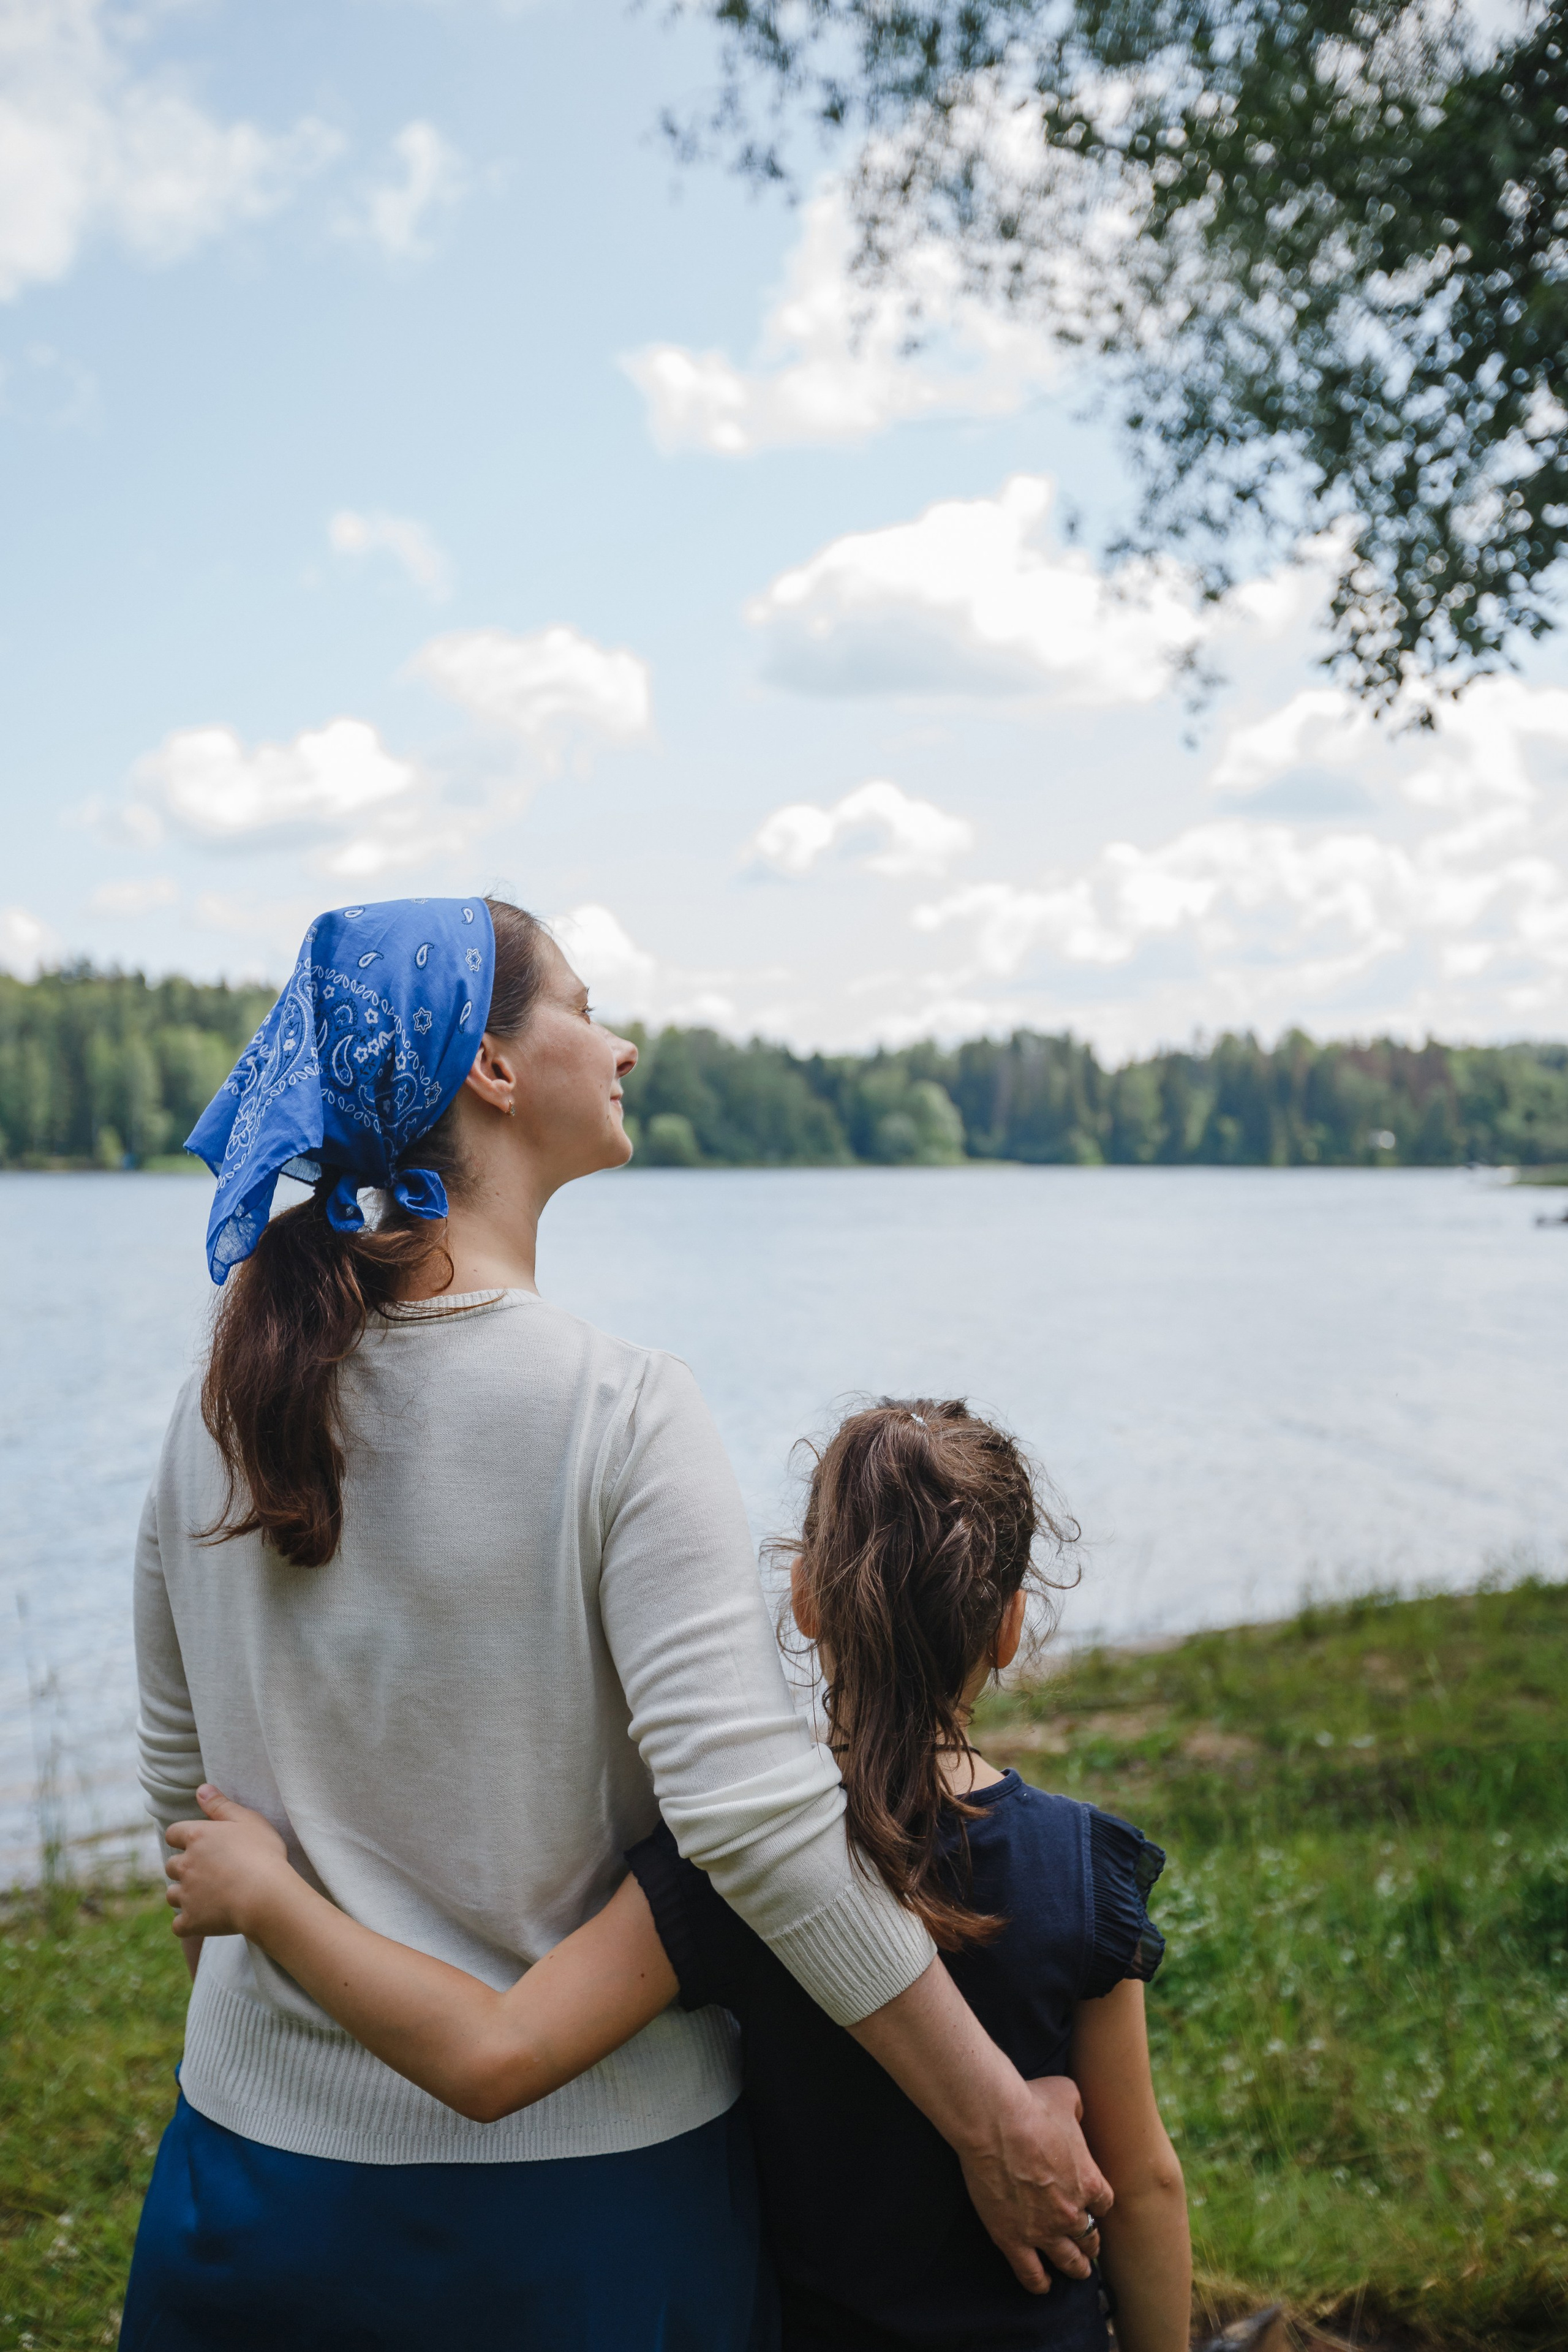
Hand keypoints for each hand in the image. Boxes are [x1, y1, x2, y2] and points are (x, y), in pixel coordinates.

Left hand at [165, 1786, 290, 1941]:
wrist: (266, 1896)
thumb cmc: (262, 1854)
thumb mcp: (247, 1820)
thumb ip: (221, 1805)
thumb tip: (201, 1789)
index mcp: (196, 1837)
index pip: (173, 1833)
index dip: (184, 1838)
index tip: (198, 1843)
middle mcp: (185, 1864)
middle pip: (171, 1866)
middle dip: (184, 1868)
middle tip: (209, 1871)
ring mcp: (186, 1895)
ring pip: (172, 1895)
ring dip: (184, 1895)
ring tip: (207, 1896)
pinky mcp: (192, 1921)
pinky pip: (179, 1926)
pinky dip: (188, 1923)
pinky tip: (203, 1920)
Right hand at [956, 2072, 1112, 2292]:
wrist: (995, 2121)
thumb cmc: (1032, 2103)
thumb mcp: (1068, 2095)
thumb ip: (1078, 2109)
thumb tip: (1076, 2110)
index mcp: (1090, 2181)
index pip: (1104, 2204)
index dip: (1097, 2204)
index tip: (1091, 2203)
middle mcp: (1072, 2212)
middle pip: (1090, 2238)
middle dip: (1090, 2240)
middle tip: (1087, 2242)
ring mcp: (1043, 2230)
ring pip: (1068, 2261)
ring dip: (1075, 2268)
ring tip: (1076, 2271)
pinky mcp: (1013, 2239)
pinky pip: (1031, 2273)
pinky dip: (1039, 2283)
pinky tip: (1043, 2285)